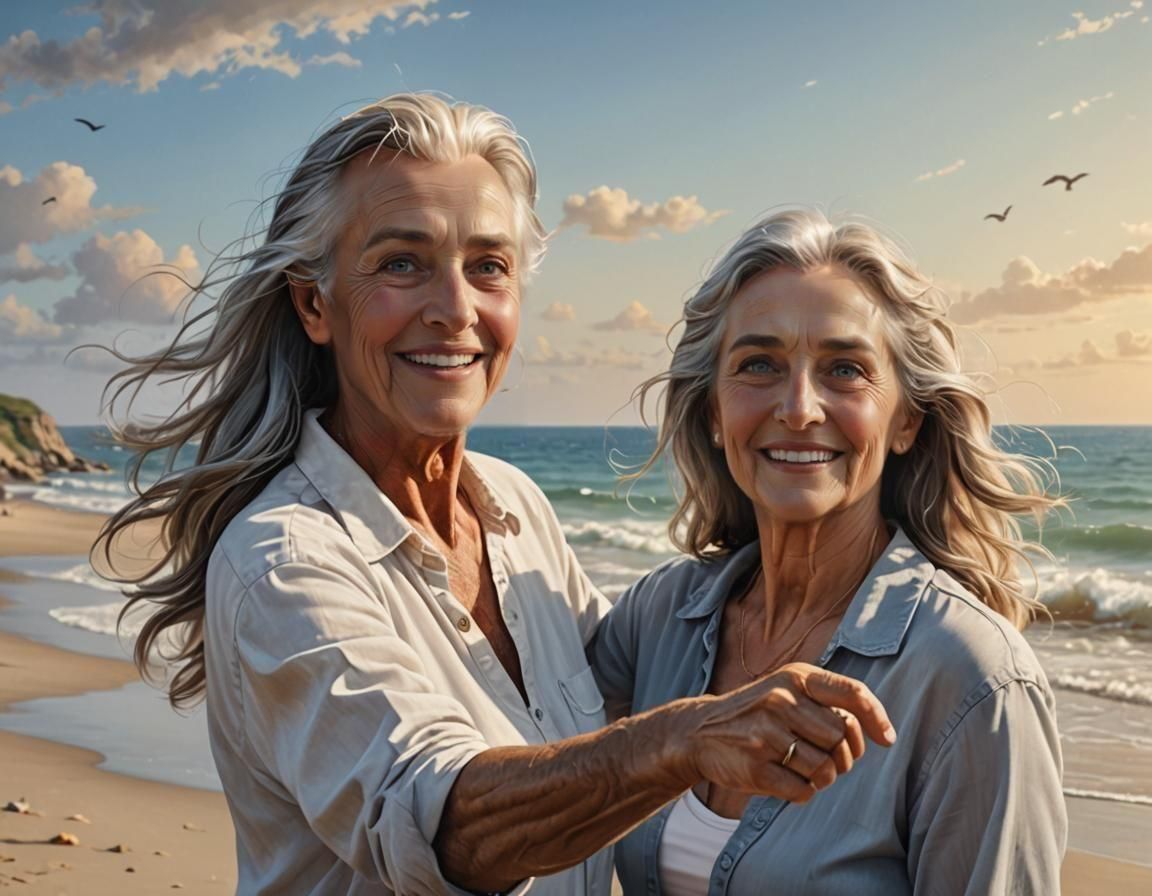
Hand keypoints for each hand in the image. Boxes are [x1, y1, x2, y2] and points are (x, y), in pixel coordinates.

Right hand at [681, 663, 894, 803]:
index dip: (877, 718)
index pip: (853, 693)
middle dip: (845, 756)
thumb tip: (882, 732)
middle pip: (844, 737)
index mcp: (794, 677)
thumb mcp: (787, 688)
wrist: (698, 731)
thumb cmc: (757, 713)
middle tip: (831, 759)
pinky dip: (803, 792)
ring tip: (806, 771)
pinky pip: (803, 791)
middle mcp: (780, 700)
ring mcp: (765, 734)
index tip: (886, 739)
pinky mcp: (755, 767)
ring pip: (826, 768)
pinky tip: (786, 780)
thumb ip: (829, 701)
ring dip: (824, 778)